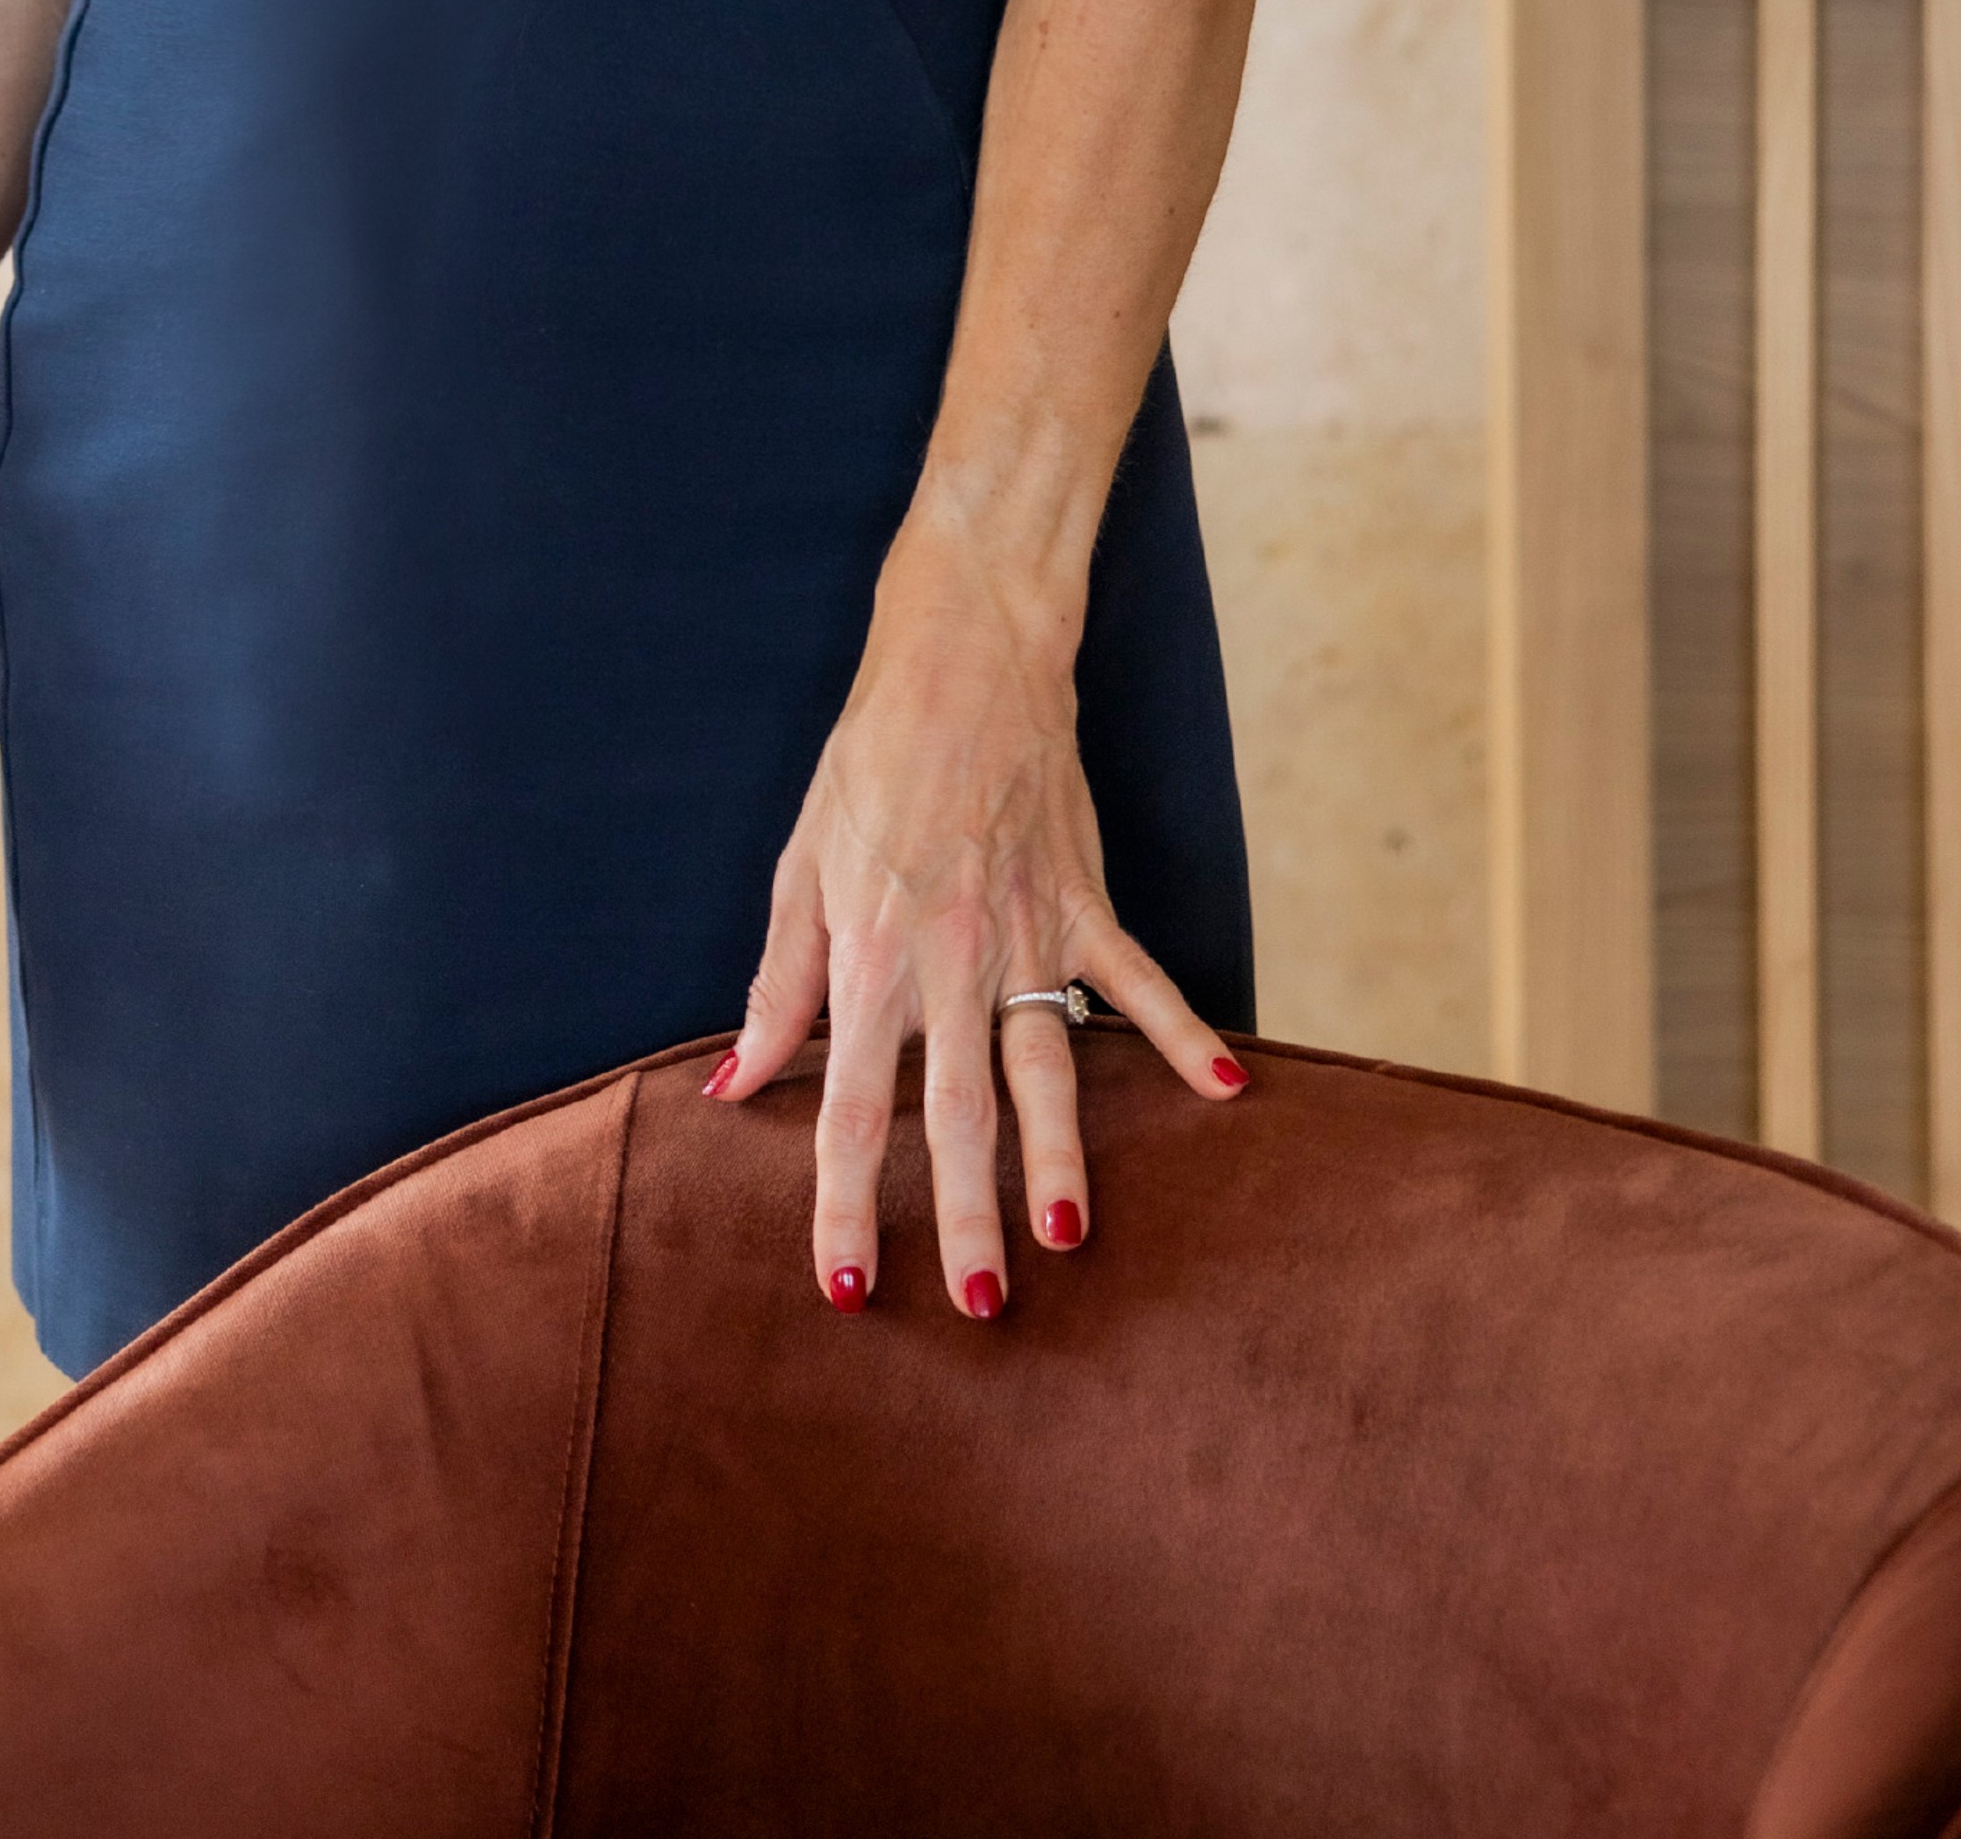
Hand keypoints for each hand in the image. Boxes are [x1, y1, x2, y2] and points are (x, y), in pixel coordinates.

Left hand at [700, 517, 1244, 1313]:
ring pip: (1047, 1066)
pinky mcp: (1084, 900)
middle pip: (956, 1113)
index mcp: (869, 958)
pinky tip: (1226, 1090)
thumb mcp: (802, 867)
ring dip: (1064, 1154)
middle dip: (964, 1215)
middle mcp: (948, 959)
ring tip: (1074, 1235)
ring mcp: (1026, 932)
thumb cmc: (870, 762)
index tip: (848, 1288)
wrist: (963, 654)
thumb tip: (734, 1083)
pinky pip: (1139, 980)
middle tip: (980, 1306)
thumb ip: (780, 985)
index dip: (843, 1203)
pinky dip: (1183, 1033)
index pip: (845, 1109)